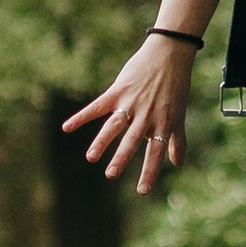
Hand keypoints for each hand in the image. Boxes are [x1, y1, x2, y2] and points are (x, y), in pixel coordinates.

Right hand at [60, 27, 202, 191]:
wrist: (168, 55)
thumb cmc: (175, 88)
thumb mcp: (179, 115)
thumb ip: (177, 141)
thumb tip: (178, 164)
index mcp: (162, 124)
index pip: (155, 152)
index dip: (149, 171)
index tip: (141, 191)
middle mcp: (146, 116)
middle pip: (132, 140)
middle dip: (121, 158)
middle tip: (110, 175)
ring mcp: (131, 103)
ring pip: (114, 126)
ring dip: (102, 141)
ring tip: (91, 157)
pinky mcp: (118, 91)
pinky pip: (97, 107)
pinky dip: (81, 117)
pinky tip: (66, 128)